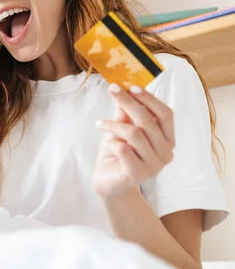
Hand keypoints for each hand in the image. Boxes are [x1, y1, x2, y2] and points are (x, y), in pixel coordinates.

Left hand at [92, 83, 174, 198]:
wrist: (108, 182)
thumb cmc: (118, 153)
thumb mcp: (122, 129)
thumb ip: (126, 113)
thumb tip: (124, 88)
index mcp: (168, 140)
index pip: (166, 114)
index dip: (149, 99)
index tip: (131, 86)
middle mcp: (166, 153)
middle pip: (148, 121)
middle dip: (128, 102)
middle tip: (112, 90)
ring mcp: (153, 166)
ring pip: (134, 134)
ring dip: (114, 125)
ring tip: (100, 124)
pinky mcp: (137, 175)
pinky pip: (123, 149)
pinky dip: (111, 142)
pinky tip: (106, 144)